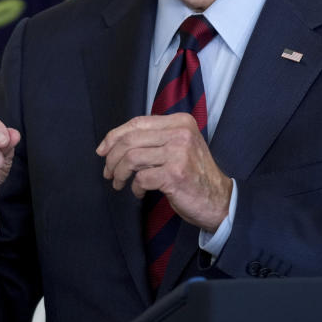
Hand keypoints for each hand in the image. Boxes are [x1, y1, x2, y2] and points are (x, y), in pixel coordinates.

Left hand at [96, 113, 231, 231]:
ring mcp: (179, 153)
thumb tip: (113, 143)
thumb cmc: (195, 174)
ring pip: (131, 158)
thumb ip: (154, 139)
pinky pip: (141, 178)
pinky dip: (135, 187)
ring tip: (119, 183)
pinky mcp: (175, 174)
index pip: (137, 123)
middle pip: (130, 139)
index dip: (114, 136)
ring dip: (120, 173)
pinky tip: (140, 192)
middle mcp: (180, 133)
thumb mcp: (179, 146)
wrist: (219, 200)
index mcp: (180, 122)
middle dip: (112, 158)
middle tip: (108, 172)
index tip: (102, 150)